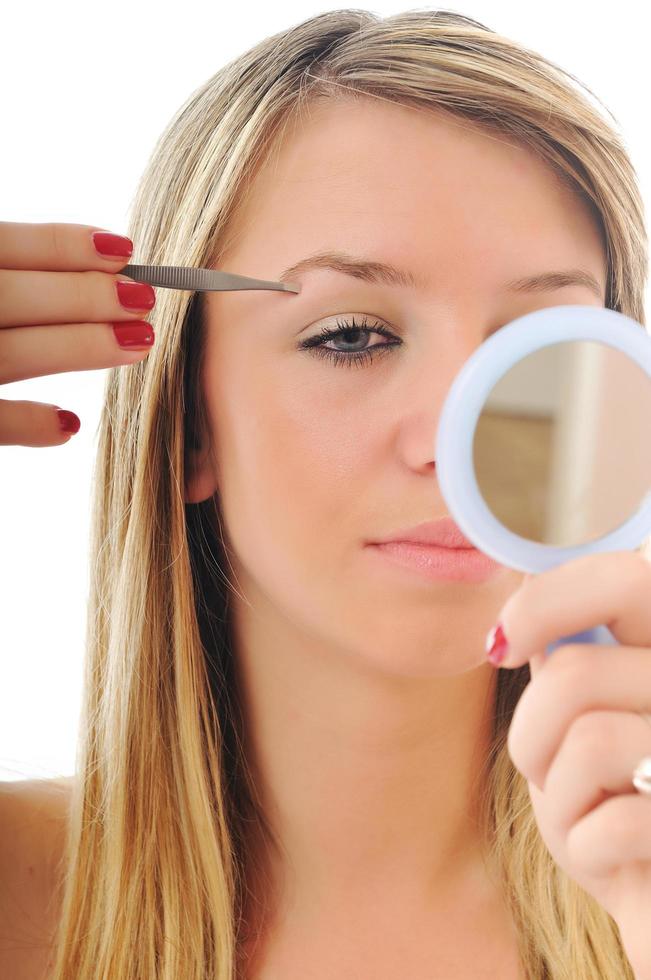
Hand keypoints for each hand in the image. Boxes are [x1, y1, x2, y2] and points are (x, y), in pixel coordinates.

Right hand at [0, 220, 155, 446]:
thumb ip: (10, 275)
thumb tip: (91, 257)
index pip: (3, 246)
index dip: (63, 245)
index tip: (124, 249)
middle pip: (12, 297)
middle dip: (84, 295)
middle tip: (145, 299)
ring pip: (7, 353)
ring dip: (77, 346)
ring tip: (139, 342)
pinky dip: (29, 423)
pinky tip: (70, 423)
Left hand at [488, 550, 650, 977]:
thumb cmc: (623, 812)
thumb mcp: (594, 727)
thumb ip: (578, 663)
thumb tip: (527, 596)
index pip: (626, 577)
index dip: (545, 601)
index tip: (501, 644)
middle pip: (579, 669)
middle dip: (532, 728)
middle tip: (540, 767)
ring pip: (587, 741)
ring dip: (558, 795)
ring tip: (583, 818)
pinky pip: (608, 824)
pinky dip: (585, 849)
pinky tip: (611, 861)